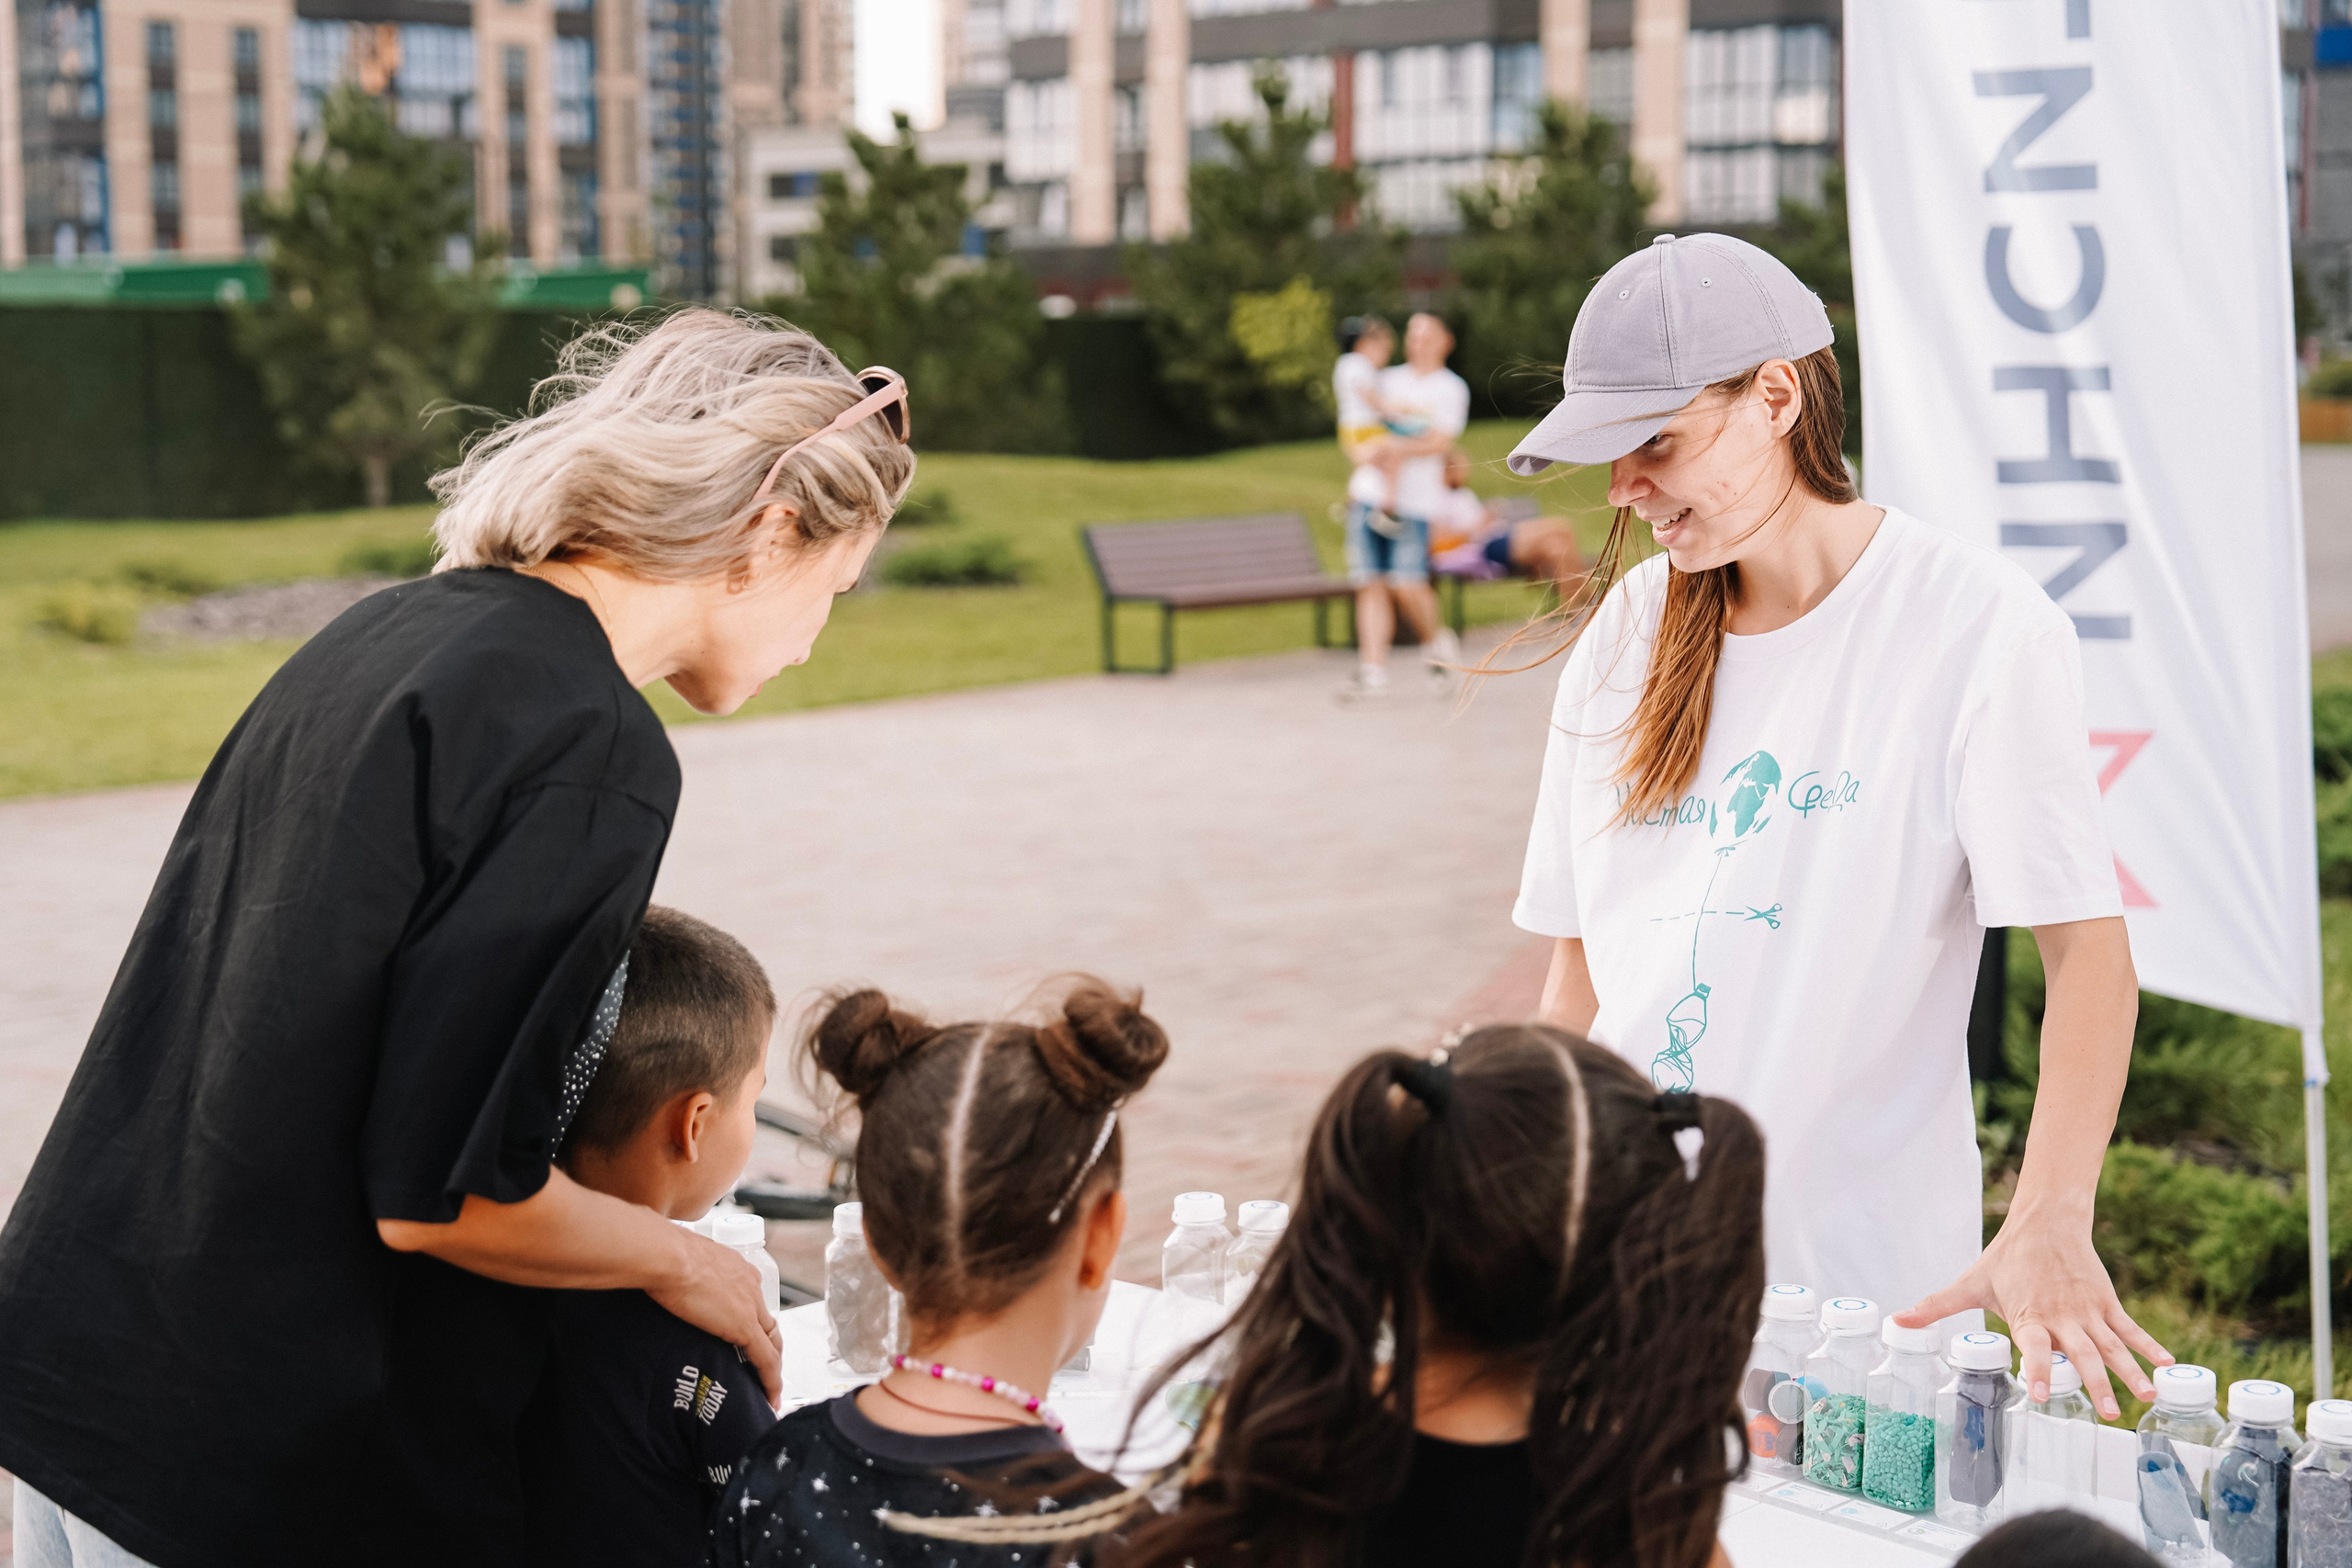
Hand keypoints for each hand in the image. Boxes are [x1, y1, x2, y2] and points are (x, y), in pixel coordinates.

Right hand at [650, 1230, 784, 1408]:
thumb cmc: (663, 1255)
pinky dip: (771, 1380)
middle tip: (762, 1369)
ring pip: (771, 1343)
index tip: (744, 1335)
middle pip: (767, 1323)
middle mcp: (751, 1285)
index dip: (751, 1320)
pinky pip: (766, 1360)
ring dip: (772, 1367)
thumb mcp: (679, 1260)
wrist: (667, 1256)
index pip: (751, 1300)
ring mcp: (750, 1306)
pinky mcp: (744, 1327)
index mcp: (737, 1269)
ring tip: (768, 1389)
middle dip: (768, 1346)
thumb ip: (682, 1271)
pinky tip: (770, 1398)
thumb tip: (664, 1276)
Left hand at [1895, 1204, 2169, 1420]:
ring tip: (2146, 1396)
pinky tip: (2168, 1366)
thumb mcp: (1969, 1283)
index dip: (2039, 1369)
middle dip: (2094, 1384)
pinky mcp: (2107, 1303)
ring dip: (2130, 1371)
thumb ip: (1936, 1306)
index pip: (2034, 1347)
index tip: (2043, 1394)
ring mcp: (2088, 1311)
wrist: (2045, 1221)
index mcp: (2028, 1316)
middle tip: (2108, 1414)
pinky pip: (2131, 1329)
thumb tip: (1897, 1318)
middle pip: (2081, 1354)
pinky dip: (2150, 1347)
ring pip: (2112, 1346)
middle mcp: (2062, 1317)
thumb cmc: (2005, 1259)